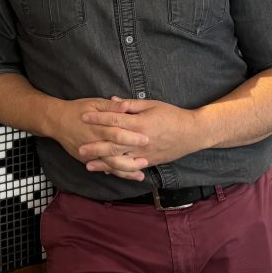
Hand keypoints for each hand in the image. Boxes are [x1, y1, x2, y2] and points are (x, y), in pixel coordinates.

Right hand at [45, 98, 150, 180]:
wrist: (56, 121)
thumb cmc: (78, 110)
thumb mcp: (94, 103)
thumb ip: (111, 106)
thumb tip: (126, 105)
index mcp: (98, 126)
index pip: (116, 133)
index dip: (131, 137)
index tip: (146, 139)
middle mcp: (94, 141)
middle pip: (114, 153)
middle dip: (131, 158)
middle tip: (147, 161)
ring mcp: (90, 153)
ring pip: (109, 165)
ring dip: (125, 171)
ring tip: (140, 174)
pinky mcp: (86, 160)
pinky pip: (102, 168)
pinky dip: (115, 173)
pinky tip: (127, 176)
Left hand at [79, 97, 201, 170]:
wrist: (192, 133)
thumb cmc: (172, 115)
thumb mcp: (152, 104)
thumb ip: (131, 104)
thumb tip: (112, 101)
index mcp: (139, 123)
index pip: (113, 120)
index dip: (97, 118)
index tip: (83, 116)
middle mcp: (140, 140)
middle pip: (113, 144)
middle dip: (94, 146)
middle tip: (79, 148)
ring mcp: (144, 153)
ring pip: (120, 160)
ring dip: (103, 163)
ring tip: (87, 165)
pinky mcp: (149, 161)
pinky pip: (130, 167)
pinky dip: (118, 170)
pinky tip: (107, 171)